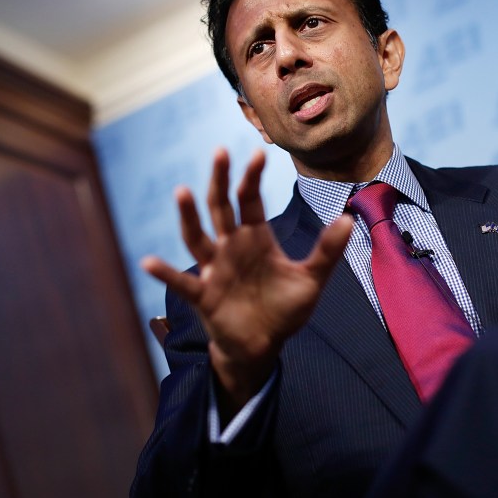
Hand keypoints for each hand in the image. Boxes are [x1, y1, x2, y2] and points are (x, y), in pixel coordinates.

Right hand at [141, 148, 352, 418]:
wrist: (263, 346)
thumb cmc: (284, 310)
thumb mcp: (311, 280)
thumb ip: (327, 251)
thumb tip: (349, 220)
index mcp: (256, 238)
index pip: (251, 200)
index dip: (252, 177)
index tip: (258, 153)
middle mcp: (231, 247)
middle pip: (221, 207)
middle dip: (220, 180)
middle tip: (220, 152)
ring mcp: (214, 269)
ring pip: (197, 237)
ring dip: (189, 216)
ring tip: (182, 191)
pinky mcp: (203, 295)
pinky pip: (181, 283)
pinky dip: (165, 272)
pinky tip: (148, 262)